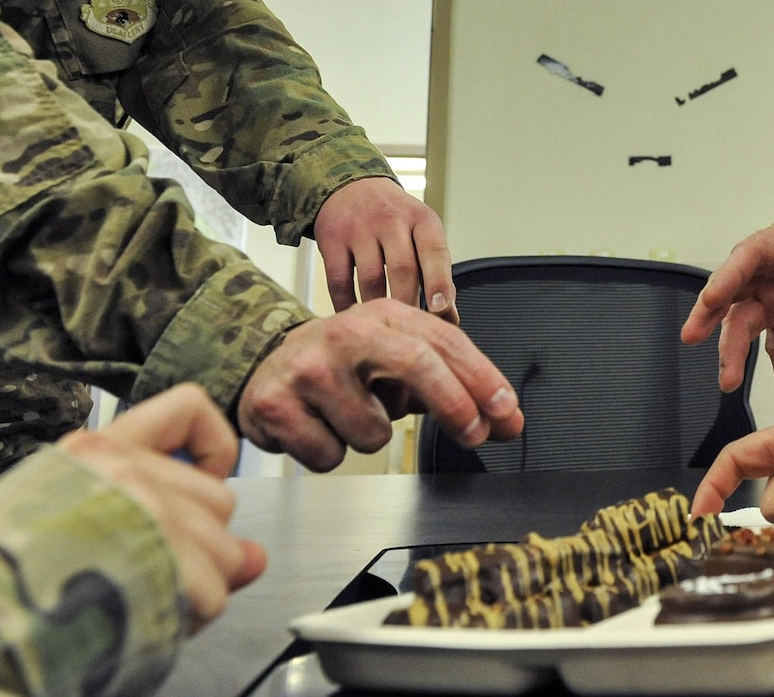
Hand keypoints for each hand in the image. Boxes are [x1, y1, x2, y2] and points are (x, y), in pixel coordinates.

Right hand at [57, 384, 266, 630]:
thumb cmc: (3, 575)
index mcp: (91, 452)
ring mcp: (139, 509)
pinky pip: (212, 592)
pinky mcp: (156, 554)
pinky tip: (143, 617)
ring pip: (224, 551)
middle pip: (218, 502)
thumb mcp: (78, 524)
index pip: (188, 408)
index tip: (206, 478)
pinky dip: (187, 618)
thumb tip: (251, 556)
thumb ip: (168, 522)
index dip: (212, 449)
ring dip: (191, 589)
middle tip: (146, 572)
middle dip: (199, 550)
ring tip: (135, 598)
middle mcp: (118, 469)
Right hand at [236, 298, 521, 469]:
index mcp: (385, 317)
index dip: (483, 379)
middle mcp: (348, 332)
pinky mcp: (276, 404)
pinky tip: (317, 427)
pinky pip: (330, 455)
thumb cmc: (343, 367)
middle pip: (417, 364)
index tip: (506, 413)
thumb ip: (451, 387)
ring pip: (373, 431)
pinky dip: (330, 453)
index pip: (446, 343)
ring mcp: (310, 367)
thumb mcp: (396, 361)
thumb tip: (505, 419)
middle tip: (474, 435)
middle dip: (455, 405)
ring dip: (370, 438)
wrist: (267, 370)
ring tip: (347, 416)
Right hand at [314, 176, 456, 321]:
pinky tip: (355, 318)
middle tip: (412, 333)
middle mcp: (392, 221)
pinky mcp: (332, 240)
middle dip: (409, 304)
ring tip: (385, 329)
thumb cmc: (394, 218)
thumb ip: (435, 272)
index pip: (435, 252)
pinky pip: (339, 281)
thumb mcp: (421, 232)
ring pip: (371, 278)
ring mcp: (360, 229)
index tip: (442, 310)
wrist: (350, 185)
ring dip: (378, 308)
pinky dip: (347, 305)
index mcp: (422, 220)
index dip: (439, 283)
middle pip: (402, 269)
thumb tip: (449, 319)